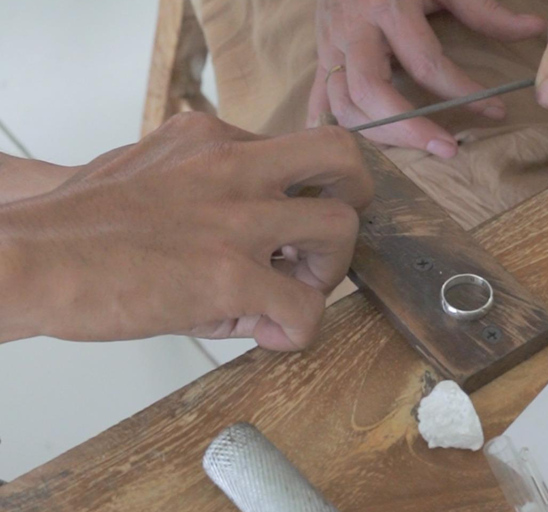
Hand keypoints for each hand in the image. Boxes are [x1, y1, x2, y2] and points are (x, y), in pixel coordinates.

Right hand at [0, 113, 371, 349]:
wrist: (29, 259)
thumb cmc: (82, 226)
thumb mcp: (150, 172)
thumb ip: (205, 184)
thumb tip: (248, 230)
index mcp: (211, 139)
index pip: (295, 151)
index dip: (301, 195)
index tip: (285, 231)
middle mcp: (233, 166)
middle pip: (340, 157)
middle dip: (353, 200)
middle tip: (325, 243)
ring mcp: (236, 219)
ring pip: (341, 229)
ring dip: (328, 272)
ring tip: (290, 294)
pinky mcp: (230, 276)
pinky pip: (306, 308)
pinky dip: (298, 330)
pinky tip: (267, 334)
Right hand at [308, 0, 545, 158]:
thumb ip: (483, 10)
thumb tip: (530, 30)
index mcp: (387, 6)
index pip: (426, 63)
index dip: (462, 92)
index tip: (495, 111)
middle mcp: (353, 31)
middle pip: (371, 92)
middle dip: (409, 128)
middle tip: (447, 150)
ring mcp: (329, 45)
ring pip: (341, 104)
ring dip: (376, 135)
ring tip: (411, 149)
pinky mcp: (318, 54)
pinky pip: (317, 98)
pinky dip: (329, 125)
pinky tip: (352, 146)